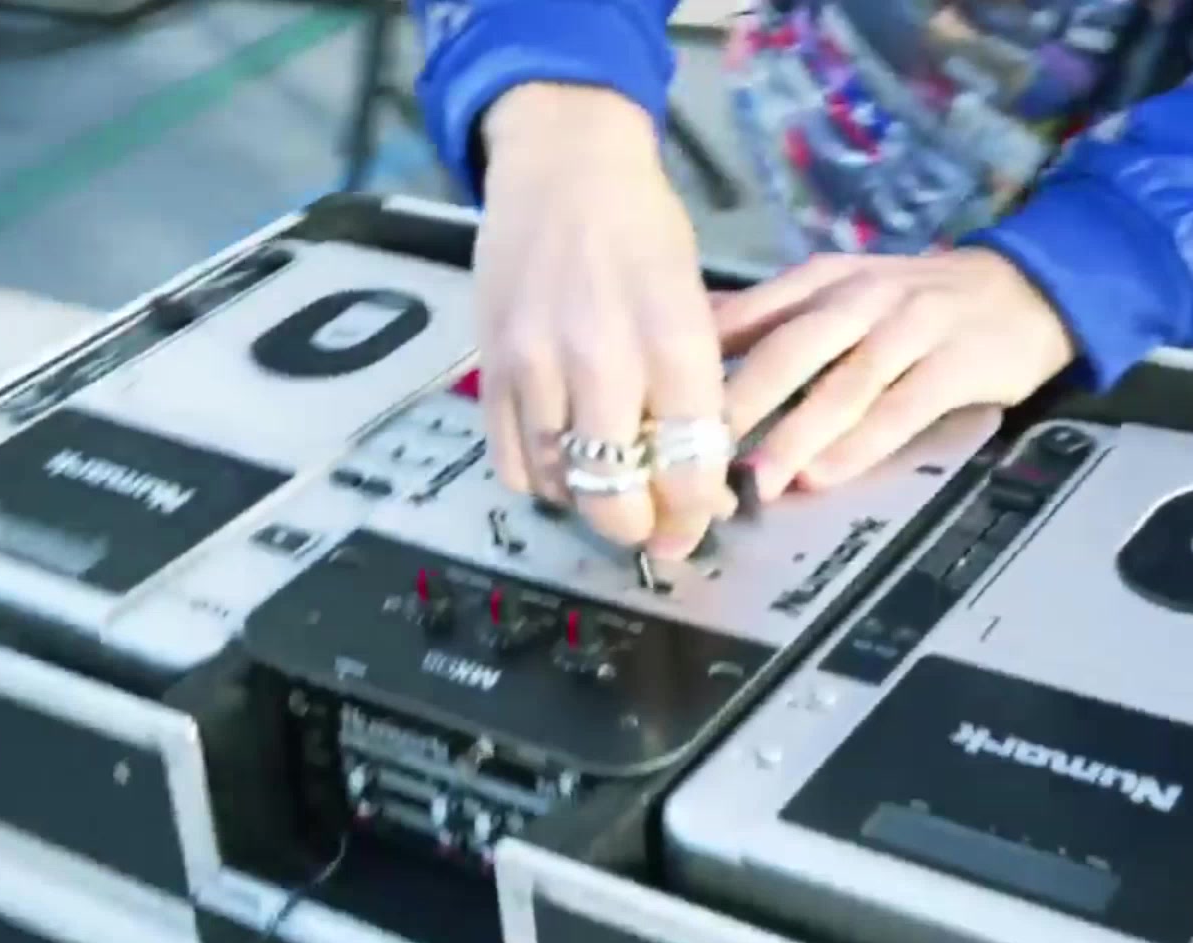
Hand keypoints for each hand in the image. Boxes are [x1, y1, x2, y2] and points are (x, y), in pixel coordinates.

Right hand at [475, 83, 733, 558]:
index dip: (697, 512)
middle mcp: (601, 360)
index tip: (699, 522)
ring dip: (588, 501)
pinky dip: (540, 479)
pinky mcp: (490, 367)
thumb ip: (695, 392)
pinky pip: (511, 462)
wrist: (561, 166)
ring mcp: (535, 366)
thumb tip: (702, 480)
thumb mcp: (694, 303)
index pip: (688, 466)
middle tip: (652, 525)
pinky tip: (562, 460)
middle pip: (615, 494)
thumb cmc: (642, 230)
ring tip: (607, 485)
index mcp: (672, 339)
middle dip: (640, 526)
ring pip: (559, 485)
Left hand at [716, 249, 1075, 498]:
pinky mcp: (956, 363)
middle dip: (740, 404)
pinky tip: (825, 475)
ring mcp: (912, 328)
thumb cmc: (917, 304)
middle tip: (695, 455)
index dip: (702, 364)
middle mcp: (862, 298)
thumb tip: (688, 341)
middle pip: (789, 350)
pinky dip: (861, 444)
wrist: (1027, 288)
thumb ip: (770, 317)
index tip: (661, 411)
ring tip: (756, 480)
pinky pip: (901, 408)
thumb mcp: (841, 291)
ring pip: (843, 383)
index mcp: (823, 281)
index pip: (751, 317)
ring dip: (796, 434)